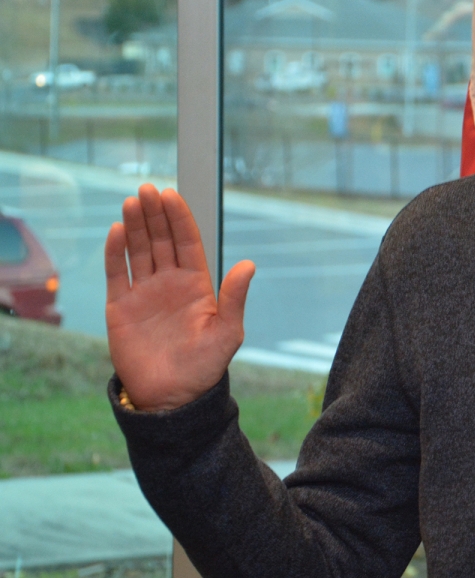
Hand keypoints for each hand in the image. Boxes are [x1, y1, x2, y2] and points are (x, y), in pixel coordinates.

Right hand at [105, 184, 254, 411]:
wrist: (172, 397)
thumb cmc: (205, 367)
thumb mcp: (227, 332)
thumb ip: (234, 298)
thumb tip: (248, 264)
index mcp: (196, 285)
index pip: (186, 242)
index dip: (179, 218)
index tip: (171, 195)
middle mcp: (169, 283)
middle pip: (160, 240)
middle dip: (154, 214)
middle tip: (146, 189)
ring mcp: (144, 293)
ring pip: (138, 251)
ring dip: (134, 226)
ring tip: (132, 202)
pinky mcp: (120, 308)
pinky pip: (116, 274)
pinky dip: (114, 253)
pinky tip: (116, 230)